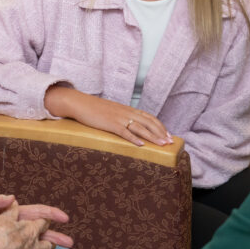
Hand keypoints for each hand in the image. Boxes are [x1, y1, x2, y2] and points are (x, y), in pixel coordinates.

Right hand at [44, 85, 172, 146]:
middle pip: (148, 122)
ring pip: (140, 128)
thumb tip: (130, 127)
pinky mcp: (110, 124)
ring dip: (152, 137)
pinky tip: (141, 145)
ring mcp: (118, 118)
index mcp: (127, 109)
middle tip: (169, 142)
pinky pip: (124, 132)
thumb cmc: (94, 109)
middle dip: (161, 132)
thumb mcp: (112, 112)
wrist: (80, 103)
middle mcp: (126, 112)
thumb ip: (122, 118)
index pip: (149, 117)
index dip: (160, 126)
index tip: (168, 135)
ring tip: (161, 145)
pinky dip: (134, 138)